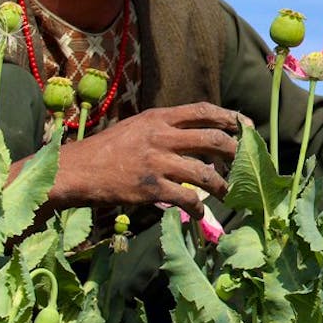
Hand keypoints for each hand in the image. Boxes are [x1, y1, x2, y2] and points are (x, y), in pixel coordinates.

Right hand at [34, 102, 251, 221]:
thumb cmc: (107, 149)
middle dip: (235, 152)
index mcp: (158, 117)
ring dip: (222, 186)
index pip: (203, 110)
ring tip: (228, 193)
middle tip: (245, 163)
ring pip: (205, 173)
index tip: (246, 125)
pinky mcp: (150, 188)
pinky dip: (198, 207)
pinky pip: (186, 198)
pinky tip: (201, 212)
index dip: (229, 117)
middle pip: (213, 139)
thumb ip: (166, 127)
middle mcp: (160, 136)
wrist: (75, 171)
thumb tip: (198, 134)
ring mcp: (156, 162)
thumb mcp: (137, 126)